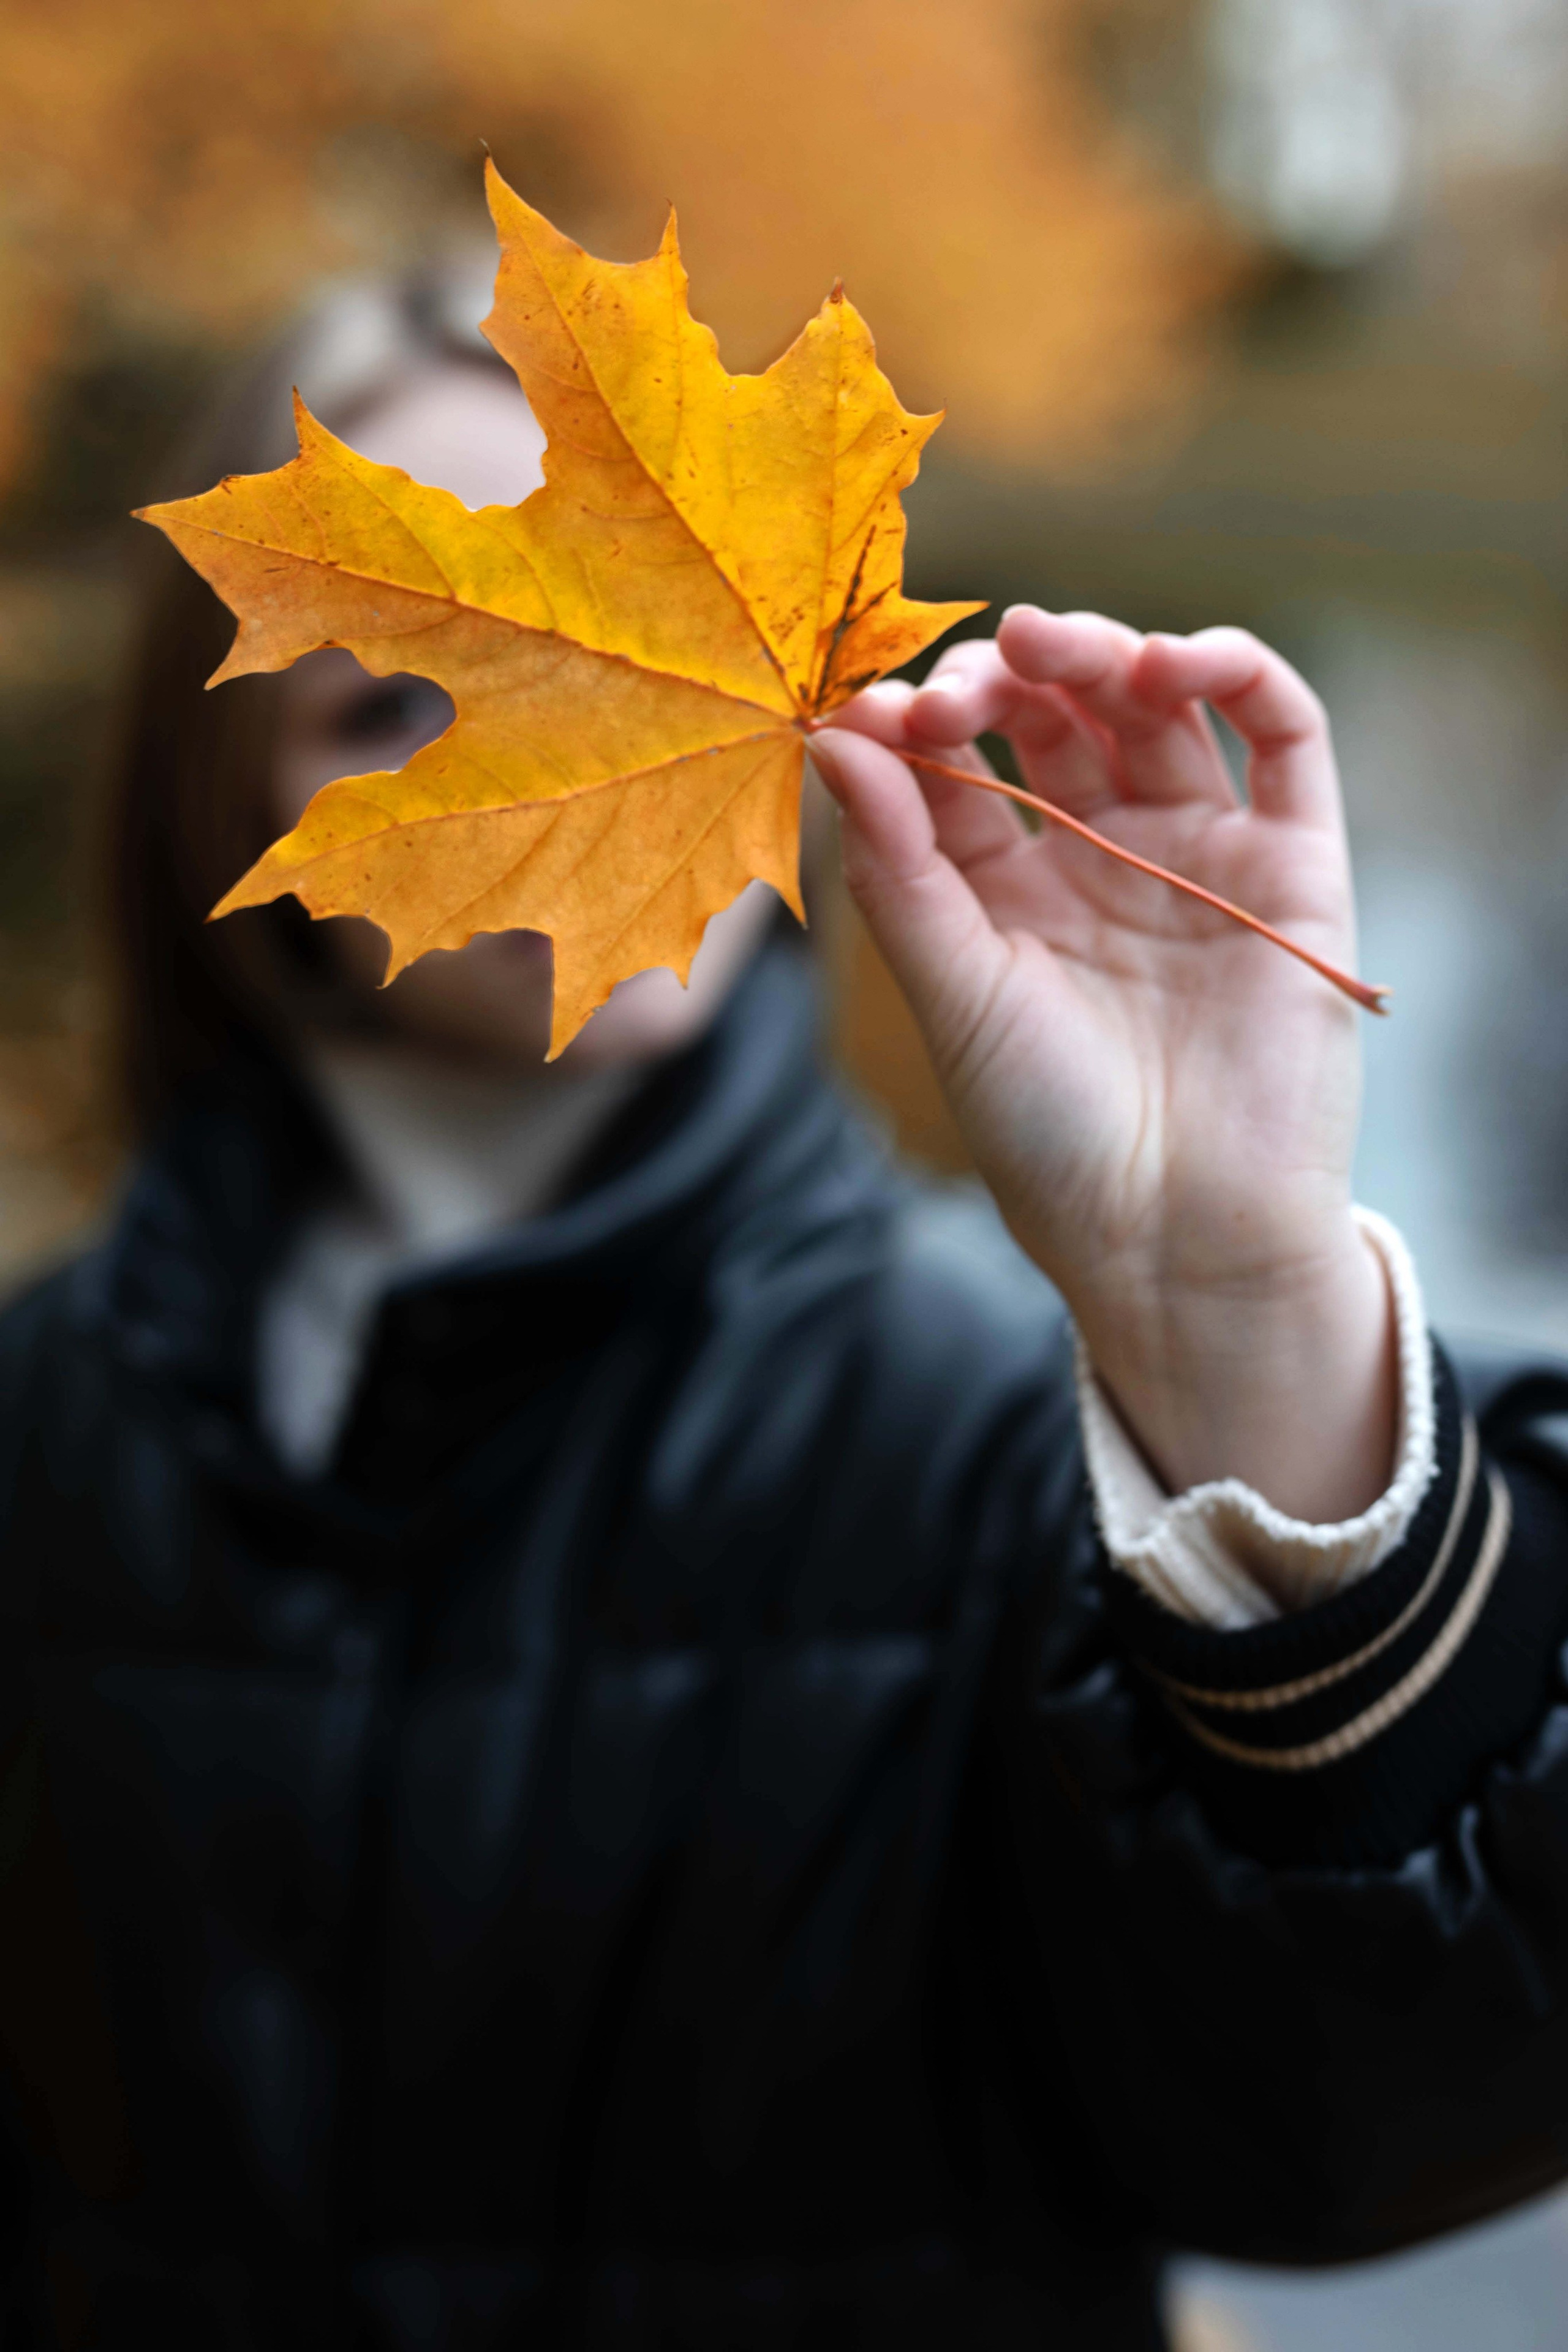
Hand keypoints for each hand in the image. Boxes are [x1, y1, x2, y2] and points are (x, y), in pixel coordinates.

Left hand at [811, 607, 1395, 1526]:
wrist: (1177, 1237)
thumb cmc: (1051, 1136)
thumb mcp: (954, 994)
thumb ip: (899, 868)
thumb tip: (832, 739)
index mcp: (1007, 890)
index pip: (959, 764)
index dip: (917, 720)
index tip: (869, 707)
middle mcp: (1100, 858)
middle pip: (1054, 717)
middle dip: (1002, 676)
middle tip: (961, 686)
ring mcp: (1197, 853)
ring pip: (1157, 707)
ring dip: (1105, 651)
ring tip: (1051, 644)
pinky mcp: (1291, 863)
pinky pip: (1282, 738)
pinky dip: (1235, 674)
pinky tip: (1175, 662)